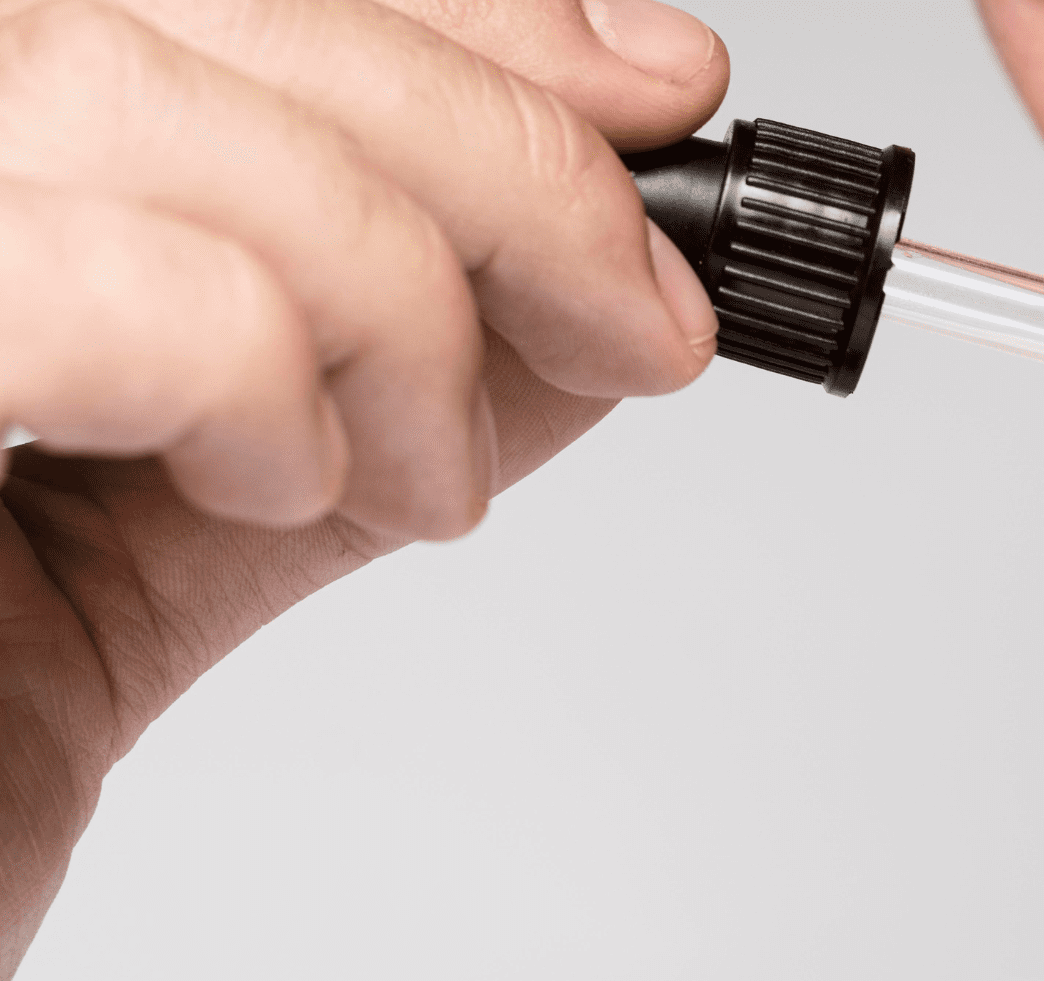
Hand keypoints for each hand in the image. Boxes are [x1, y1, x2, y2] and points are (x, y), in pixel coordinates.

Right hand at [0, 0, 728, 980]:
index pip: (196, 4)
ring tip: (415, 480)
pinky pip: (92, 283)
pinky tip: (269, 486)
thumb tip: (570, 296)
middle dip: (488, 149)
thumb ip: (338, 393)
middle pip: (188, 13)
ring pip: (141, 93)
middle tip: (637, 312)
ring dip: (385, 295)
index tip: (639, 99)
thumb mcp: (148, 551)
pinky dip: (249, 373)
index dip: (449, 25)